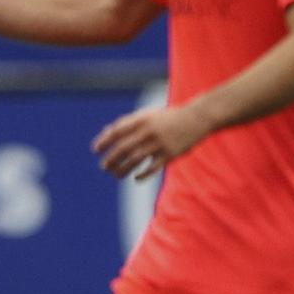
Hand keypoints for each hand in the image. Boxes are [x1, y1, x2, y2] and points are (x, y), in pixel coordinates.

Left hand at [92, 103, 213, 179]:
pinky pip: (152, 168)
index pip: (117, 132)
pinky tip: (136, 178)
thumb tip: (105, 131)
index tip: (95, 150)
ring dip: (122, 169)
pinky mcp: (170, 154)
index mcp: (142, 120)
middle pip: (123, 148)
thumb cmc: (169, 117)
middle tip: (104, 167)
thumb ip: (127, 122)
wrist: (197, 118)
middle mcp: (149, 132)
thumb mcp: (148, 115)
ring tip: (116, 175)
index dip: (104, 141)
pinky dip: (142, 175)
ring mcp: (160, 144)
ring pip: (135, 160)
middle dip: (111, 159)